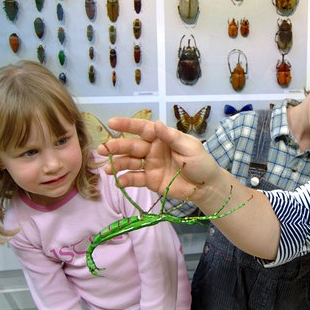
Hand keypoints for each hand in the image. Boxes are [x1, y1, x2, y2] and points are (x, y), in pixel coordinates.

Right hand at [97, 117, 219, 201]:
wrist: (206, 186)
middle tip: (102, 149)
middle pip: (132, 146)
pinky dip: (126, 180)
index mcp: (162, 137)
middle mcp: (153, 149)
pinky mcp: (150, 181)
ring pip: (130, 163)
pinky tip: (118, 181)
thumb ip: (171, 137)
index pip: (142, 128)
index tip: (112, 123)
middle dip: (116, 147)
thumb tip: (157, 124)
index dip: (127, 125)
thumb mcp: (189, 147)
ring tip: (107, 168)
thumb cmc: (200, 162)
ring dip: (117, 164)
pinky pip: (135, 179)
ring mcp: (150, 165)